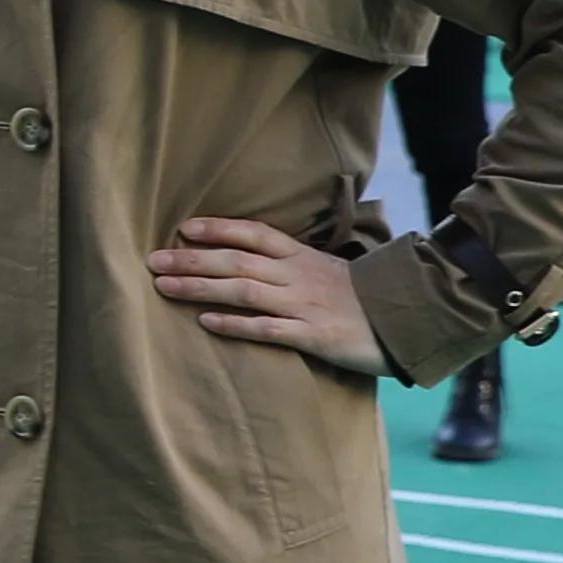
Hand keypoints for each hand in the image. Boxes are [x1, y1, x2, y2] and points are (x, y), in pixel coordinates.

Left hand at [152, 213, 384, 367]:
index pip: (253, 234)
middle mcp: (297, 276)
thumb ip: (293, 266)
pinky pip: (267, 329)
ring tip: (163, 287)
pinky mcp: (312, 335)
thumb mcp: (328, 272)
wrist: (411, 320)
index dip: (218, 229)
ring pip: (243, 291)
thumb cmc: (364, 299)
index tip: (183, 228)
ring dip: (200, 288)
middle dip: (192, 259)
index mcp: (302, 257)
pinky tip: (205, 323)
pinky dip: (235, 325)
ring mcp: (304, 305)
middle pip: (236, 262)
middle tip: (151, 260)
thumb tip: (253, 263)